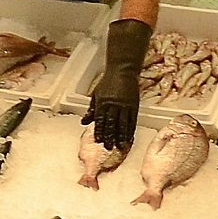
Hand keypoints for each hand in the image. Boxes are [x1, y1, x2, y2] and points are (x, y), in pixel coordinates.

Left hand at [81, 18, 150, 149]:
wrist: (123, 71)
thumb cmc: (108, 82)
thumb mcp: (96, 94)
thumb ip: (91, 109)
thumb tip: (83, 122)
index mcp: (102, 102)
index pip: (100, 120)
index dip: (100, 131)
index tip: (99, 141)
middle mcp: (113, 104)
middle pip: (111, 123)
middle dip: (110, 136)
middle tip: (109, 147)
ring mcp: (124, 105)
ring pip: (122, 123)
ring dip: (121, 136)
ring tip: (120, 146)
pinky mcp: (133, 105)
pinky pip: (132, 120)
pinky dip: (130, 129)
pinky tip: (129, 137)